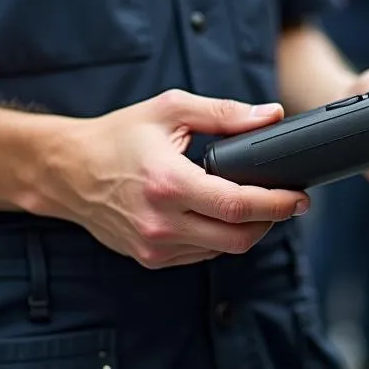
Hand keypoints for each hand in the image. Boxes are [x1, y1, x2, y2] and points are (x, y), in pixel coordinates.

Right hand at [44, 90, 308, 267]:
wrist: (67, 170)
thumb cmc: (118, 136)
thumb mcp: (170, 110)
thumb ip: (225, 113)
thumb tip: (271, 115)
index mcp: (168, 184)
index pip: (237, 206)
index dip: (277, 204)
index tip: (300, 197)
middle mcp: (161, 223)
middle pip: (238, 238)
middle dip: (271, 221)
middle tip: (288, 202)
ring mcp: (154, 246)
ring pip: (222, 251)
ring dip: (246, 230)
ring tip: (254, 204)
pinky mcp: (150, 258)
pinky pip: (201, 255)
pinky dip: (219, 238)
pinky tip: (219, 215)